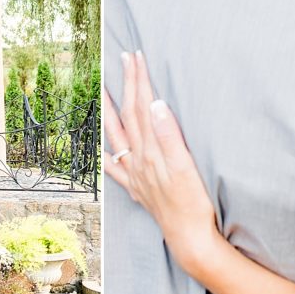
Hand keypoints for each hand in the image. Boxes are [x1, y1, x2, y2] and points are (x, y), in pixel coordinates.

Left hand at [104, 51, 219, 275]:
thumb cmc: (193, 203)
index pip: (143, 105)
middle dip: (127, 83)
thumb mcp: (186, 167)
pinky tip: (104, 150)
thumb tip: (155, 104)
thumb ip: (169, 134)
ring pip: (116, 135)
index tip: (137, 55)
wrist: (189, 237)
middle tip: (124, 57)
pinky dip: (108, 155)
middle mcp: (138, 158)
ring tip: (102, 91)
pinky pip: (115, 168)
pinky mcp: (137, 188)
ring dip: (110, 110)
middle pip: (129, 113)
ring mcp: (135, 173)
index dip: (139, 79)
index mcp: (150, 148)